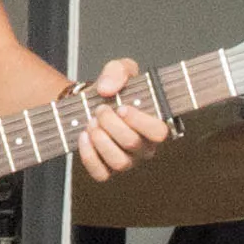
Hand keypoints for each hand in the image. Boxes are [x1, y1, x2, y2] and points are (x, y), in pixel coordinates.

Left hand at [67, 61, 170, 182]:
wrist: (90, 103)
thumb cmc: (113, 89)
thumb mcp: (119, 69)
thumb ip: (118, 71)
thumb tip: (107, 88)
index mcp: (154, 124)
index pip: (159, 132)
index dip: (140, 122)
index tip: (122, 108)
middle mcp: (144, 146)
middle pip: (133, 144)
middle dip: (112, 125)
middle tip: (100, 110)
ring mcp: (127, 160)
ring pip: (119, 162)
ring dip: (101, 141)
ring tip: (91, 122)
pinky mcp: (107, 170)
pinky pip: (101, 173)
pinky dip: (89, 156)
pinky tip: (84, 137)